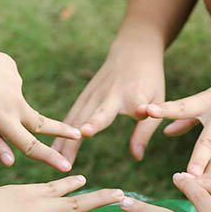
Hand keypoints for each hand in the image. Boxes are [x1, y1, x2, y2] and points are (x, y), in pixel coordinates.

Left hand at [0, 33, 80, 171]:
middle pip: (41, 122)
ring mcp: (15, 82)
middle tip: (77, 134)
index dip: (49, 157)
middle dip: (60, 129)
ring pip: (14, 101)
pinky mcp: (11, 67)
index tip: (66, 167)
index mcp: (4, 118)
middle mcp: (15, 101)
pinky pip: (6, 83)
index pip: (31, 144)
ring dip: (0, 102)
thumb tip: (12, 162)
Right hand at [53, 47, 165, 164]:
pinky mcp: (85, 95)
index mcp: (131, 95)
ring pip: (77, 118)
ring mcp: (94, 94)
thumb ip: (145, 130)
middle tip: (67, 156)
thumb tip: (136, 157)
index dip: (108, 118)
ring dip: (65, 138)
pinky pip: (72, 115)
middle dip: (82, 131)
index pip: (123, 107)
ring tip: (57, 160)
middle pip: (93, 115)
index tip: (95, 129)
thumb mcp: (157, 102)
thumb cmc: (149, 81)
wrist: (134, 50)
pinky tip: (53, 147)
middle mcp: (109, 94)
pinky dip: (62, 131)